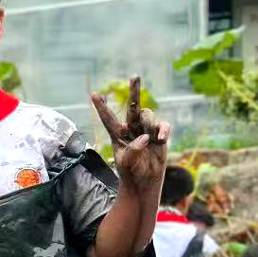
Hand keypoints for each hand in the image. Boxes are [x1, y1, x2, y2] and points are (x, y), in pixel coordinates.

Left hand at [91, 76, 169, 194]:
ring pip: (148, 115)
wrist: (145, 181)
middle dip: (134, 90)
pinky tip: (161, 139)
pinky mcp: (158, 134)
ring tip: (153, 140)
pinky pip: (163, 125)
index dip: (101, 107)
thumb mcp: (127, 164)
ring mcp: (145, 130)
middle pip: (133, 106)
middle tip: (135, 75)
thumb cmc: (131, 172)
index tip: (94, 94)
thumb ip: (133, 150)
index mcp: (117, 135)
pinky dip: (163, 130)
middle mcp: (131, 129)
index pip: (108, 118)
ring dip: (150, 124)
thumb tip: (144, 137)